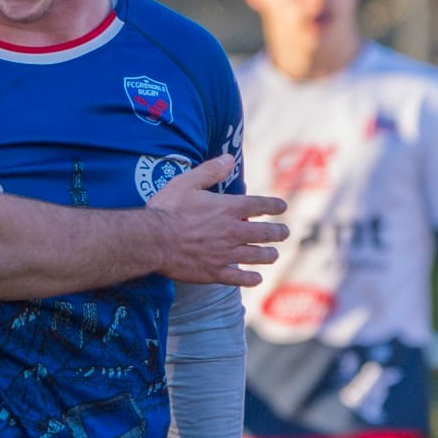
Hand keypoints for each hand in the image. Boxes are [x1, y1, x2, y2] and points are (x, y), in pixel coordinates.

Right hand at [147, 155, 286, 286]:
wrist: (153, 240)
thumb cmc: (167, 208)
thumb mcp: (187, 182)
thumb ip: (210, 171)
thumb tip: (229, 159)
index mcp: (227, 208)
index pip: (259, 205)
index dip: (273, 206)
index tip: (282, 207)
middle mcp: (232, 232)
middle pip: (264, 233)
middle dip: (278, 233)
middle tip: (285, 233)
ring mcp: (224, 254)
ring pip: (255, 256)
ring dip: (268, 255)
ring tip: (274, 255)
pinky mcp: (214, 272)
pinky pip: (238, 278)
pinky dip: (250, 279)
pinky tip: (257, 279)